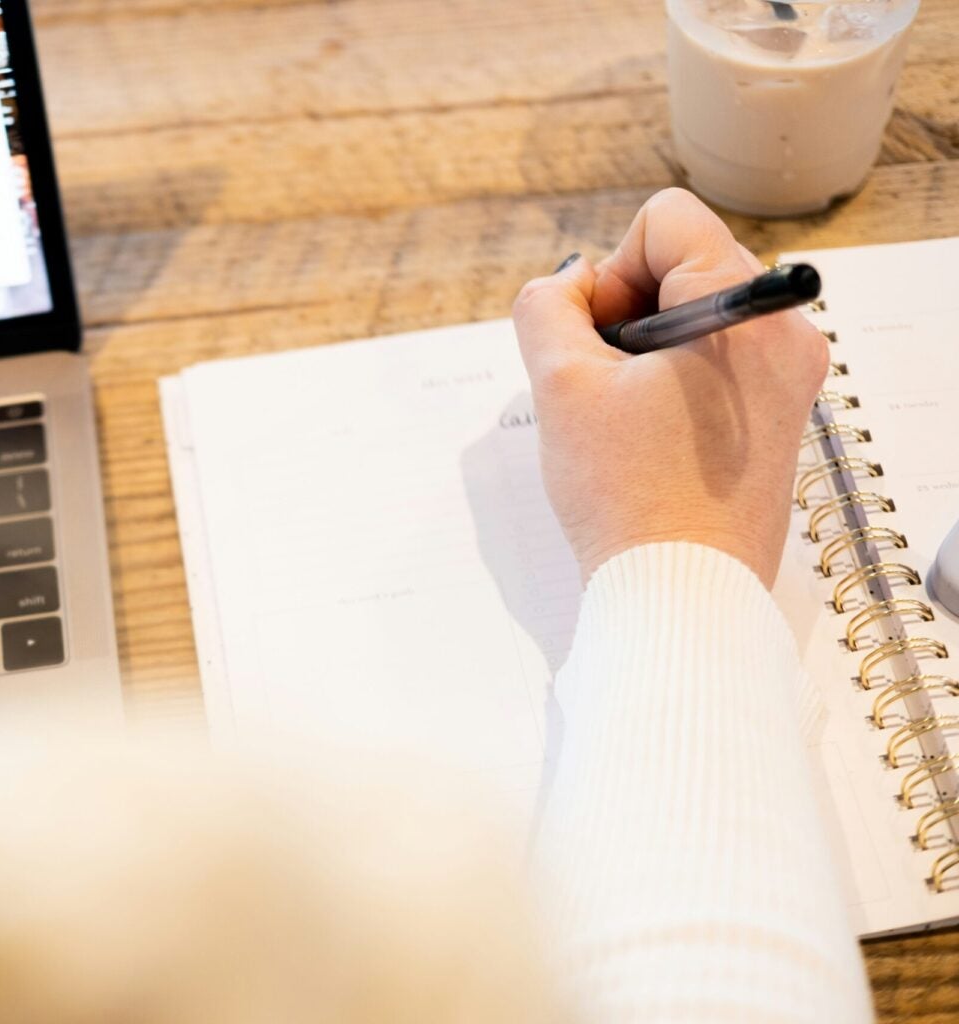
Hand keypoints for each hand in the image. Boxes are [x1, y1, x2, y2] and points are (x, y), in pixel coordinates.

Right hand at [511, 188, 828, 587]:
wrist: (680, 592)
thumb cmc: (629, 498)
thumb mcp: (561, 385)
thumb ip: (546, 307)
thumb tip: (569, 285)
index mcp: (743, 311)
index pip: (666, 221)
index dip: (611, 271)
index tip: (599, 340)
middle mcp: (783, 332)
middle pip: (682, 263)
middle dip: (625, 312)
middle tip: (602, 383)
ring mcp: (787, 375)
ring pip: (692, 313)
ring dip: (640, 350)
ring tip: (622, 416)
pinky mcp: (776, 412)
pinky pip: (712, 358)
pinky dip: (667, 379)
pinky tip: (646, 434)